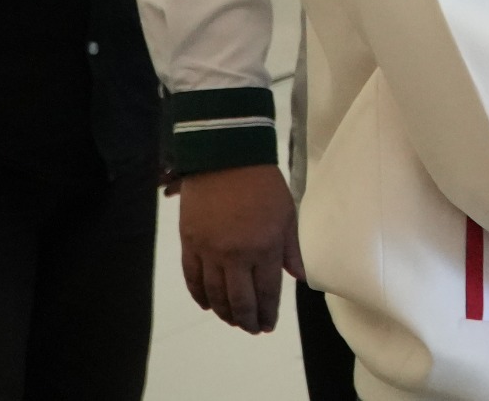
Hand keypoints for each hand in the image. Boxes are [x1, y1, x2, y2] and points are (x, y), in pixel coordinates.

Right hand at [177, 163, 302, 333]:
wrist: (226, 159)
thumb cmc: (263, 184)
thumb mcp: (287, 214)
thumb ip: (291, 249)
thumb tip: (298, 278)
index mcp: (265, 247)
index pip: (267, 291)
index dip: (269, 312)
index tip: (269, 325)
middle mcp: (236, 256)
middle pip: (240, 300)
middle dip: (248, 320)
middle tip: (253, 329)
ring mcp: (209, 252)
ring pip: (215, 295)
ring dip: (224, 313)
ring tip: (233, 320)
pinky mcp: (189, 244)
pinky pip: (192, 279)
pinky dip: (200, 296)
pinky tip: (208, 305)